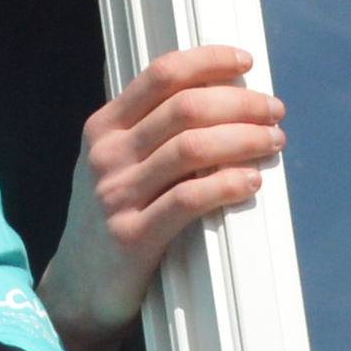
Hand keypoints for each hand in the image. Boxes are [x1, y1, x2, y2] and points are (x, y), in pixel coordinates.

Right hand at [41, 43, 283, 340]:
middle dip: (240, 103)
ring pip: (192, 148)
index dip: (209, 61)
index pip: (161, 74)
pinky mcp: (132, 237)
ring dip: (244, 139)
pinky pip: (189, 200)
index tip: (245, 62)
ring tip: (273, 141)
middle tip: (273, 111)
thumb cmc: (111, 217)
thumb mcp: (115, 164)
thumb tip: (221, 95)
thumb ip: (151, 130)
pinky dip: (227, 184)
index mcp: (104, 127)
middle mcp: (107, 155)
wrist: (76, 289)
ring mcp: (116, 195)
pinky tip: (251, 182)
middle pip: (184, 108)